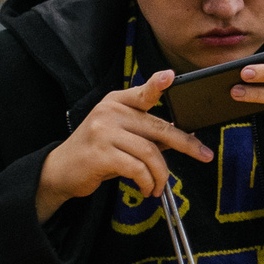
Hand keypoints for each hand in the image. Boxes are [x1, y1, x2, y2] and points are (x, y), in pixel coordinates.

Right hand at [33, 70, 211, 221]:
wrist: (60, 171)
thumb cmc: (96, 153)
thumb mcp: (119, 135)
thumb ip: (146, 132)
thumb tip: (182, 137)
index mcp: (116, 102)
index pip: (143, 92)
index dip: (158, 84)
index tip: (171, 76)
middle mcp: (110, 112)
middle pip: (158, 127)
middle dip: (186, 144)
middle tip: (203, 155)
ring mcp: (103, 131)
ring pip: (150, 152)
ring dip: (161, 174)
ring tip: (158, 186)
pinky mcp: (100, 153)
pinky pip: (136, 168)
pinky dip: (147, 181)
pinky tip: (146, 188)